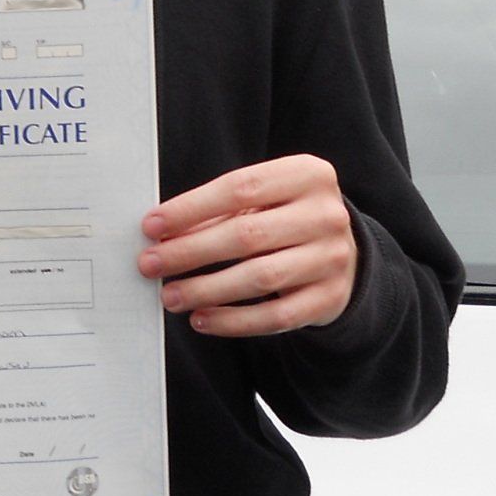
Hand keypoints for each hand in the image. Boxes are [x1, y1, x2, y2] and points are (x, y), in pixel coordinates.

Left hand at [138, 155, 356, 336]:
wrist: (345, 254)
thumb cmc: (289, 219)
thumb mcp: (265, 201)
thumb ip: (222, 211)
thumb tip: (163, 233)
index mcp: (308, 174)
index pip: (240, 187)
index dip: (191, 208)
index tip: (152, 225)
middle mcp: (326, 214)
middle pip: (246, 235)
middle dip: (190, 251)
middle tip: (150, 263)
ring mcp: (333, 258)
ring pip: (260, 277)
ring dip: (206, 289)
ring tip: (171, 295)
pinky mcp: (330, 298)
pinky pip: (275, 316)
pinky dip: (233, 321)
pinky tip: (202, 318)